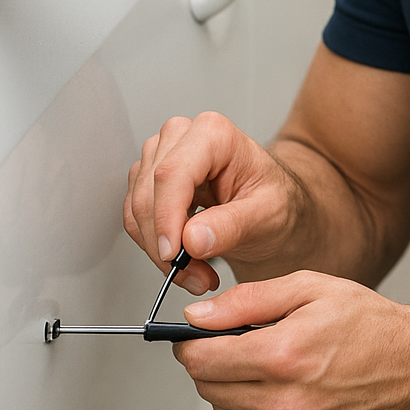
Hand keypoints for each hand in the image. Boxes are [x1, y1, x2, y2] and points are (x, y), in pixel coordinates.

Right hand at [124, 112, 299, 295]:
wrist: (272, 205)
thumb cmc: (274, 199)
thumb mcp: (267, 215)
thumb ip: (232, 225)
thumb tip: (192, 239)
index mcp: (215, 134)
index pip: (173, 173)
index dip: (166, 217)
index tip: (173, 254)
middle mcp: (183, 136)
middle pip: (150, 193)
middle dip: (166, 245)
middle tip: (196, 276)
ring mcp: (162, 155)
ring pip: (138, 208)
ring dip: (159, 251)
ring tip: (197, 273)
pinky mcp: (151, 179)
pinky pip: (136, 218)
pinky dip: (154, 247)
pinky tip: (185, 261)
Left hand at [175, 272, 409, 409]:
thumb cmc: (369, 324)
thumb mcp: (310, 287)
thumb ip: (247, 299)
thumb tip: (199, 315)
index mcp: (284, 355)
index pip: (202, 360)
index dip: (190, 343)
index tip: (195, 333)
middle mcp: (285, 402)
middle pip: (208, 388)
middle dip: (209, 362)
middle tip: (233, 341)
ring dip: (229, 387)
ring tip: (262, 362)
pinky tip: (277, 386)